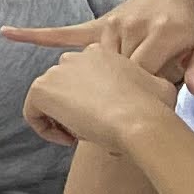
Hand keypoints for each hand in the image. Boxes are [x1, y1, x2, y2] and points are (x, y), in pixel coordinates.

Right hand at [6, 0, 193, 96]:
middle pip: (120, 72)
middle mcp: (131, 25)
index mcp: (161, 32)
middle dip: (125, 91)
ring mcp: (111, 24)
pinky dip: (36, 35)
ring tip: (111, 95)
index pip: (144, 73)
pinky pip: (65, 32)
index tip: (147, 107)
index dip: (146, 95)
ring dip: (102, 83)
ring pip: (100, 64)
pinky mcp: (98, 26)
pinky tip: (8, 33)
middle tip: (133, 102)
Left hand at [24, 39, 176, 151]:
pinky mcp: (41, 89)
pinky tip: (68, 140)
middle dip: (76, 108)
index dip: (92, 99)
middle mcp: (75, 56)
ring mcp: (55, 72)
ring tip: (85, 134)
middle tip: (93, 127)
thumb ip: (148, 82)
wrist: (140, 122)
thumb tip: (153, 87)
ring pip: (51, 100)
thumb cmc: (155, 109)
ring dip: (63, 119)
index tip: (105, 116)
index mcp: (101, 52)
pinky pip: (33, 113)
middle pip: (65, 87)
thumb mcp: (160, 86)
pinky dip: (46, 129)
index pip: (84, 77)